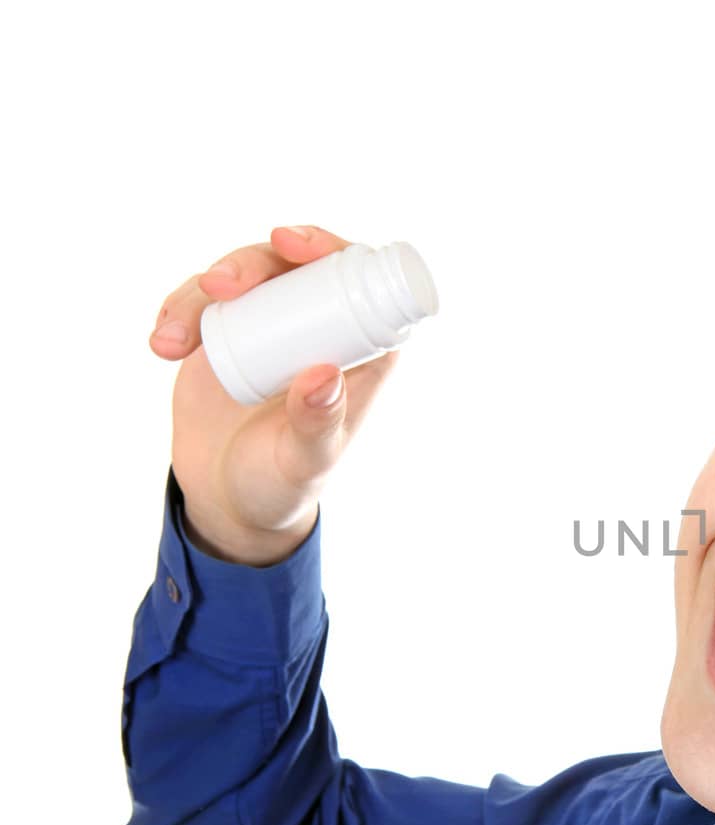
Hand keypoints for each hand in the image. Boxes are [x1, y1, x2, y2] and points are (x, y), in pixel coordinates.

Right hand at [151, 225, 399, 564]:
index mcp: (364, 350)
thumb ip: (317, 425)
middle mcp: (321, 329)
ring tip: (171, 342)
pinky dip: (178, 312)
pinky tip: (162, 344)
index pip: (360, 281)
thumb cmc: (283, 485)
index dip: (329, 249)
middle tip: (218, 286)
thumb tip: (323, 373)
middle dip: (253, 262)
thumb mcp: (304, 461)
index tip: (290, 244)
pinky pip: (202, 302)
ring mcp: (272, 327)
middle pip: (293, 267)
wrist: (230, 501)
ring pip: (245, 277)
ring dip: (202, 293)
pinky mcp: (227, 332)